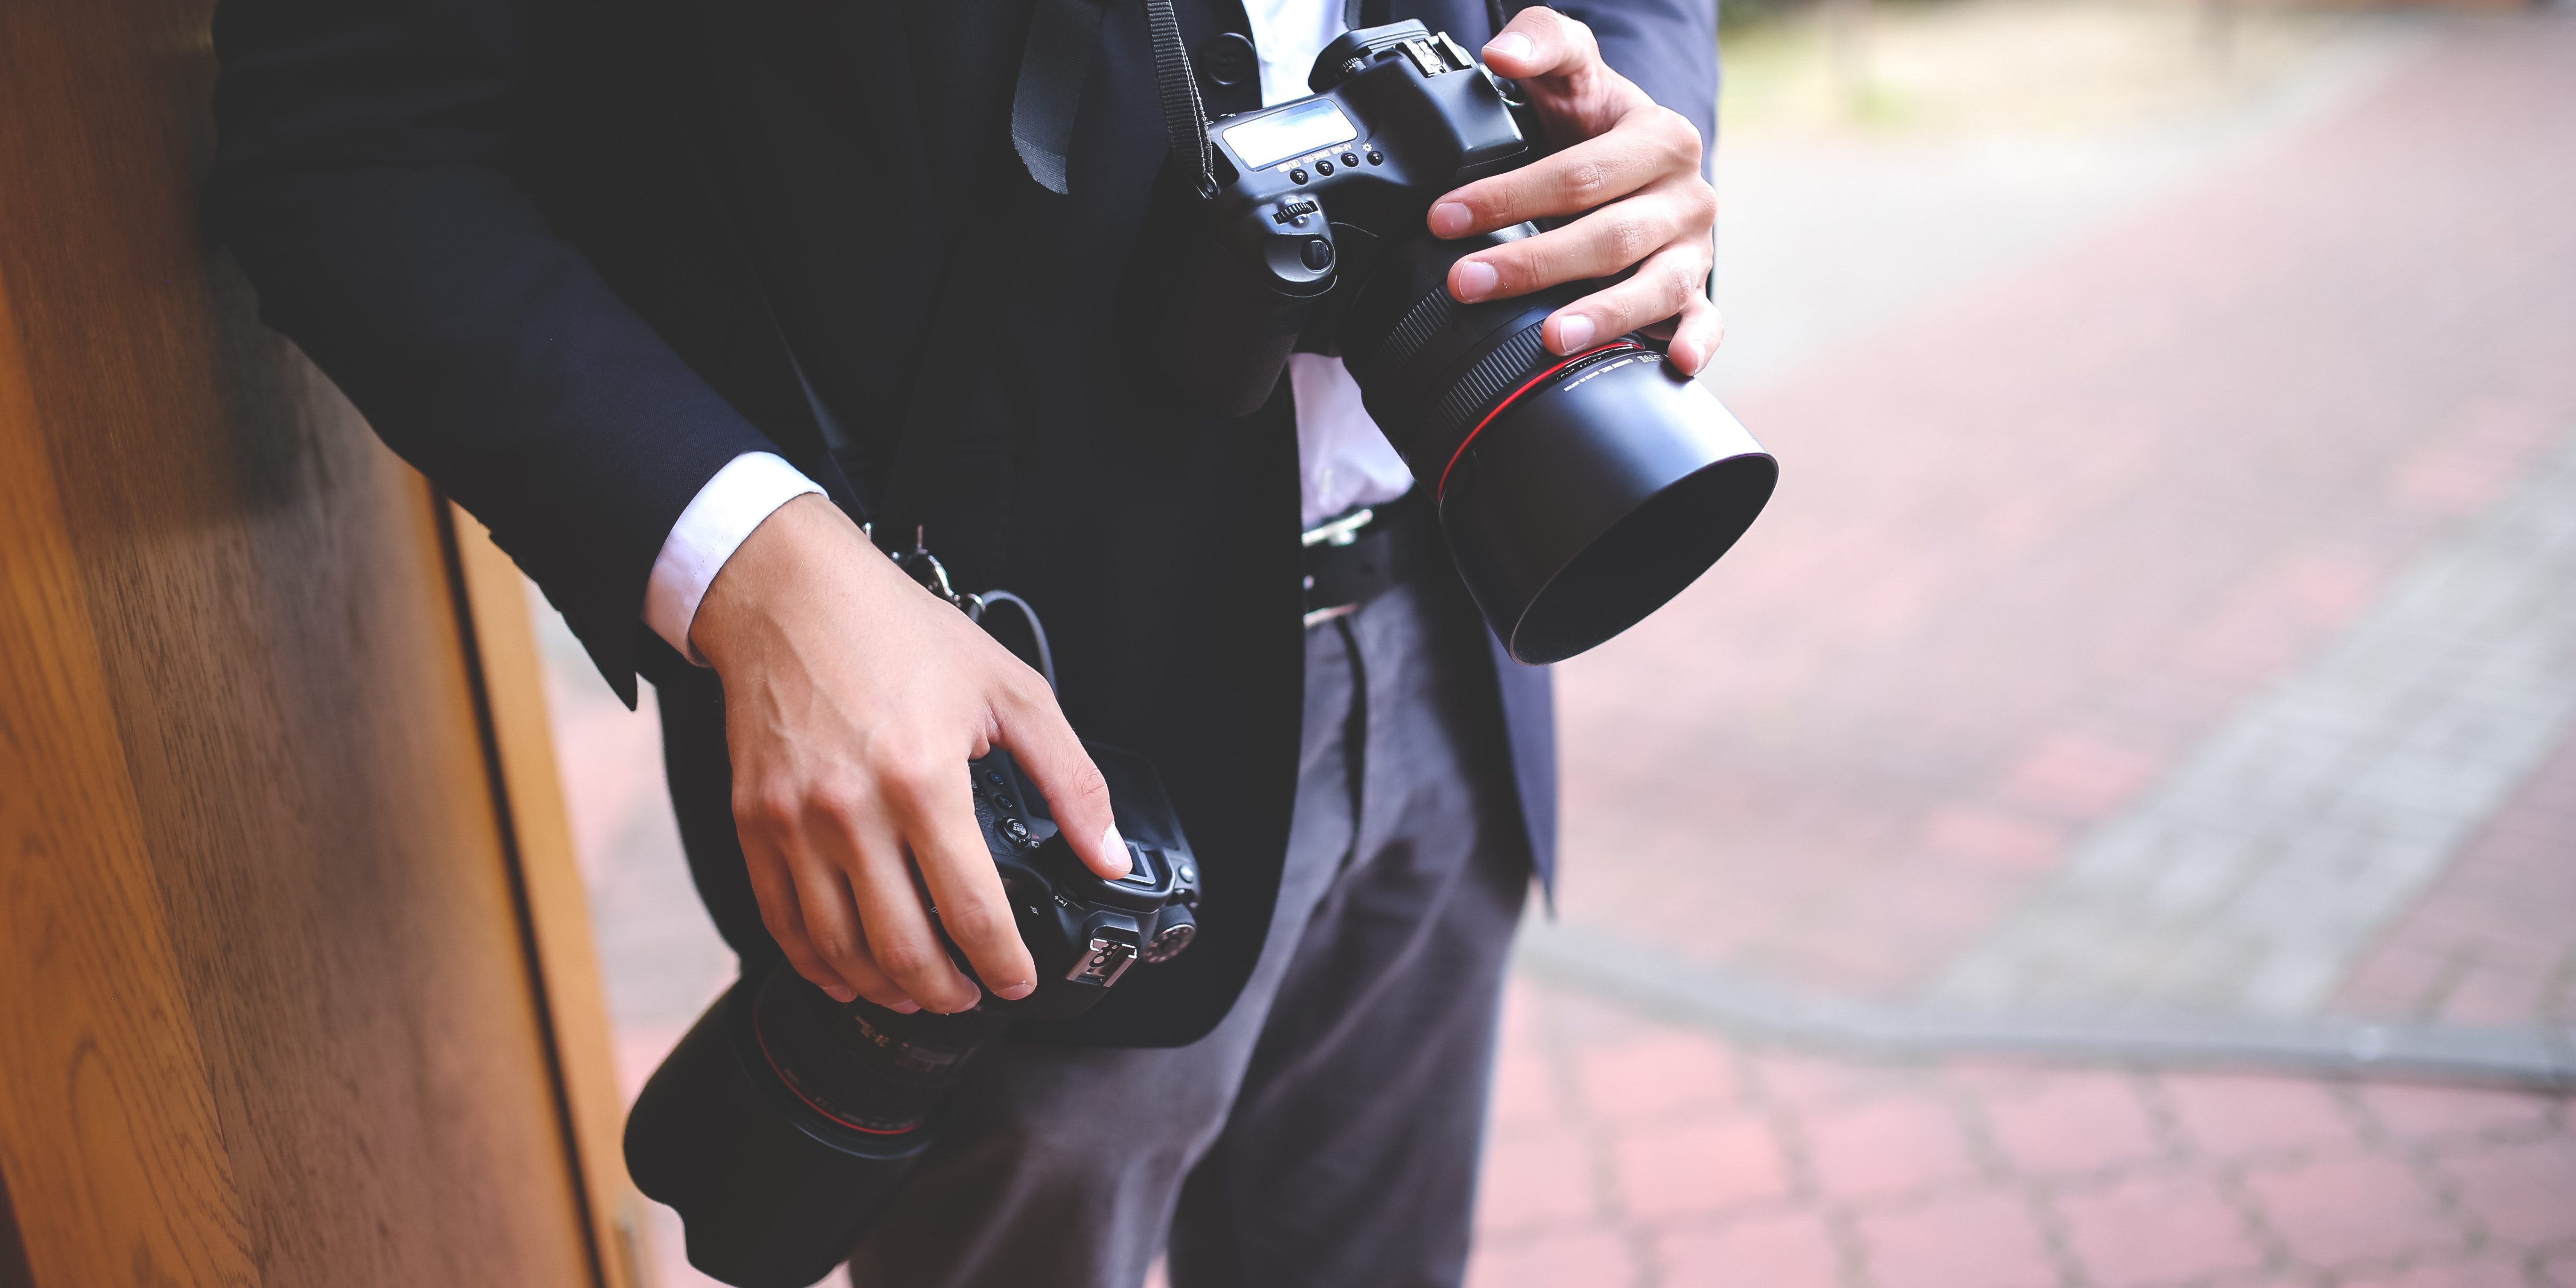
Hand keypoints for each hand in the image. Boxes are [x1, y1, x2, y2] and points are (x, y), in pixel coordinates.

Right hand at [689, 494, 1127, 1013]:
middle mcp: (851, 810)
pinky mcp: (751, 822)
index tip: (1018, 981)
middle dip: (949, 991)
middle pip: (903, 946)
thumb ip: (1070, 779)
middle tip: (973, 996)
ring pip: (839, 947)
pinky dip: (815, 964)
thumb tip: (1108, 855)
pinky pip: (780, 920)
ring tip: (920, 994)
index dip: (1002, 964)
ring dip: (886, 989)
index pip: (972, 910)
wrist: (789, 592)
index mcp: (922, 778)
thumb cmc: (897, 631)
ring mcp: (792, 822)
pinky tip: (847, 976)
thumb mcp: (1011, 690)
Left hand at [1428, 7, 1723, 374]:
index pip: (1578, 174)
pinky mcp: (1696, 291)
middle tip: (1467, 283)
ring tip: (1553, 339)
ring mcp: (1693, 249)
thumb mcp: (1573, 69)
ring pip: (1654, 286)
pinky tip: (1673, 363)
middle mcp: (1686, 197)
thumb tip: (1500, 53)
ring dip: (1604, 315)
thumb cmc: (1597, 120)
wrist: (1640, 159)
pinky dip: (1694, 341)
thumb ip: (1541, 41)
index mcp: (1661, 140)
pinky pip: (1704, 320)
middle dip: (1533, 264)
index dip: (1508, 196)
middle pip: (1609, 236)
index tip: (1446, 218)